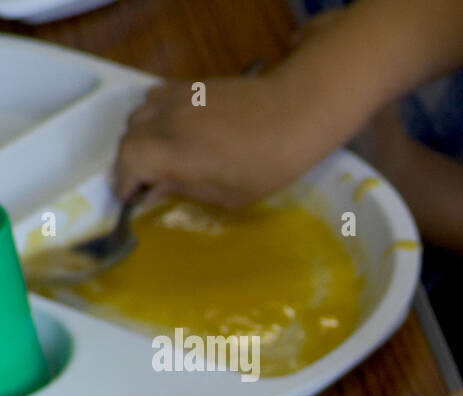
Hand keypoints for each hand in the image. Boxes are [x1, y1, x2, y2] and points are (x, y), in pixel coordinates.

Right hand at [111, 74, 320, 206]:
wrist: (292, 115)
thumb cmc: (266, 166)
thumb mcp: (227, 195)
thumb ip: (184, 190)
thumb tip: (153, 191)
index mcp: (172, 153)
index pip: (128, 165)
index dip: (125, 184)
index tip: (131, 199)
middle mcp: (164, 121)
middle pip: (128, 140)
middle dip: (130, 165)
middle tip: (144, 183)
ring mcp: (173, 98)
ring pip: (137, 118)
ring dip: (139, 139)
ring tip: (158, 158)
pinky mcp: (186, 84)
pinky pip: (154, 100)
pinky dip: (153, 118)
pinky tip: (171, 131)